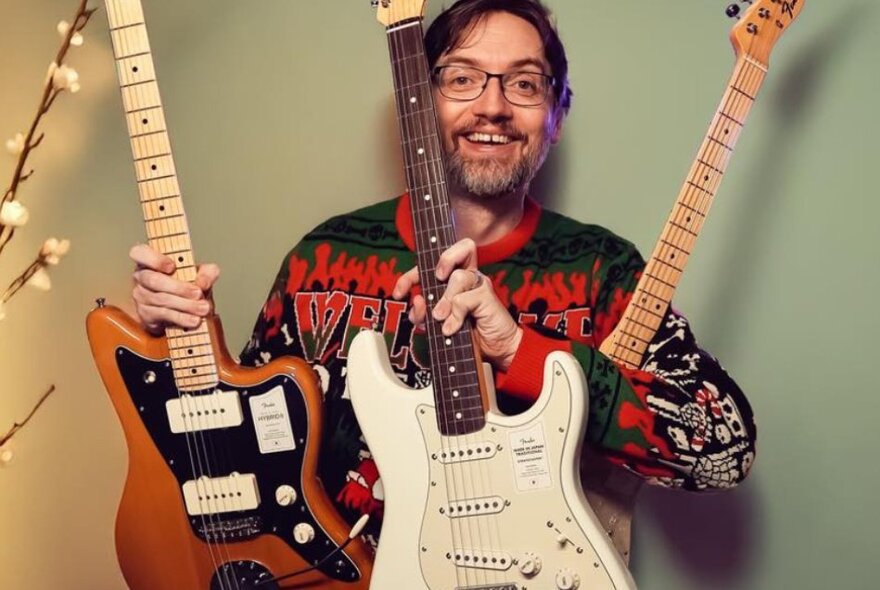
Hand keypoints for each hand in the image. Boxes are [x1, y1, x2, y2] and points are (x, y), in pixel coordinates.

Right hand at [129, 244, 219, 334]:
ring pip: (160, 299)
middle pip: (154, 280)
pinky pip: (163, 315)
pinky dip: (181, 318)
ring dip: (185, 305)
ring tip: (203, 308)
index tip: (172, 266)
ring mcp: (141, 296)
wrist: (180, 307)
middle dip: (179, 288)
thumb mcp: (200, 273)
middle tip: (198, 293)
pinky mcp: (146, 314)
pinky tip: (194, 320)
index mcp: (150, 260)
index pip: (140, 253)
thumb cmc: (187, 282)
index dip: (154, 259)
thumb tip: (203, 283)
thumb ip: (207, 272)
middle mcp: (141, 276)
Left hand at [392, 238, 522, 370]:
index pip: (431, 266)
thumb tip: (417, 300)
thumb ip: (423, 313)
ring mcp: (479, 285)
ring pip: (457, 278)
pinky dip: (455, 315)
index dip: (411, 275)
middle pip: (462, 247)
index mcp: (454, 280)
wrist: (494, 349)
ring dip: (444, 301)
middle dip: (444, 259)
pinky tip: (452, 328)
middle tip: (437, 278)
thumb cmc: (468, 334)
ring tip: (441, 318)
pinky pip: (464, 299)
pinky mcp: (487, 296)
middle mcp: (468, 277)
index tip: (399, 293)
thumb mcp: (436, 324)